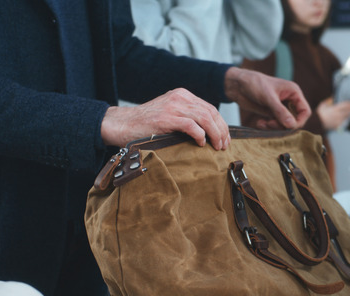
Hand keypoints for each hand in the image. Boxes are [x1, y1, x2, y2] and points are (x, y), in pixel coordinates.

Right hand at [100, 88, 229, 148]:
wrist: (123, 124)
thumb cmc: (147, 124)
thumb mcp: (170, 114)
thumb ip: (187, 117)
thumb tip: (209, 133)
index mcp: (182, 95)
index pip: (210, 108)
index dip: (221, 124)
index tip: (225, 138)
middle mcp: (180, 97)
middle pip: (211, 112)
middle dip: (222, 130)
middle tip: (224, 145)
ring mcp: (173, 106)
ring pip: (204, 118)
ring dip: (215, 134)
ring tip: (217, 146)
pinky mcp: (166, 118)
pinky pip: (191, 125)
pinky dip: (200, 135)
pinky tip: (201, 144)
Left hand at [224, 67, 310, 129]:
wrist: (237, 85)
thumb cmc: (254, 84)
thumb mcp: (268, 97)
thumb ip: (280, 111)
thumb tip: (292, 125)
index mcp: (293, 93)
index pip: (304, 111)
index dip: (299, 121)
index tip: (288, 127)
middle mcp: (289, 101)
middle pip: (295, 120)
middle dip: (283, 125)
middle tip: (270, 124)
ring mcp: (280, 108)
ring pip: (284, 125)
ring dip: (274, 127)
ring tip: (263, 124)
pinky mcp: (271, 113)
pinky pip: (275, 125)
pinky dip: (268, 127)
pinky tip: (259, 123)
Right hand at [317, 97, 349, 130]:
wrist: (316, 124)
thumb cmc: (319, 114)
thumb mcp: (323, 105)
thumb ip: (328, 101)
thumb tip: (333, 98)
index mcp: (335, 109)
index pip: (346, 105)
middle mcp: (338, 115)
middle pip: (349, 111)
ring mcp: (338, 121)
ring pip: (347, 117)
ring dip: (349, 114)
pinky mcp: (337, 126)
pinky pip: (343, 122)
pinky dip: (345, 120)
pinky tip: (345, 118)